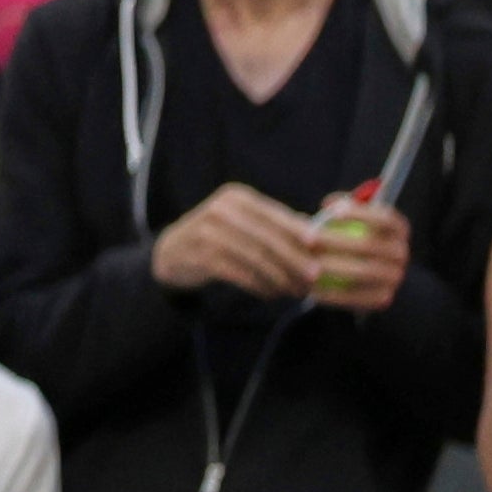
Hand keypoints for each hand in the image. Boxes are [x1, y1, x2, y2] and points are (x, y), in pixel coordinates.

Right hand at [151, 184, 318, 299]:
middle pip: (267, 238)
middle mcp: (222, 211)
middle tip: (313, 277)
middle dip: (294, 259)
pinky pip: (240, 274)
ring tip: (295, 290)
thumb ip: (273, 222)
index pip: (275, 215)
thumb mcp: (241, 220)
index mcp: (237, 197)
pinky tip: (271, 294)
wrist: (172, 251)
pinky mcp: (202, 257)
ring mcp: (209, 233)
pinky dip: (260, 286)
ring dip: (279, 277)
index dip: (298, 232)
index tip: (319, 248)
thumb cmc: (216, 235)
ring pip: (256, 258)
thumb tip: (315, 229)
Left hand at [308, 197, 411, 312]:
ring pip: (363, 272)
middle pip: (369, 245)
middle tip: (306, 239)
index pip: (384, 217)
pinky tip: (312, 289)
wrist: (359, 274)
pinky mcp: (384, 298)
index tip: (330, 212)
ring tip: (306, 265)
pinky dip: (334, 294)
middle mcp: (401, 252)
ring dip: (332, 268)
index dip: (358, 213)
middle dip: (334, 240)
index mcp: (398, 229)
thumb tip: (328, 205)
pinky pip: (358, 297)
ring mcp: (395, 277)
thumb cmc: (349, 236)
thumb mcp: (350, 219)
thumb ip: (341, 209)